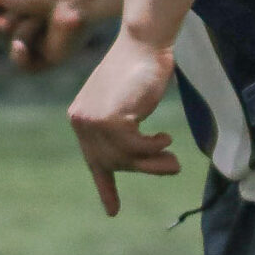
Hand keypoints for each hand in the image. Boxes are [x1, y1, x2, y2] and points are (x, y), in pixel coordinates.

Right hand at [0, 0, 118, 71]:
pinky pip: (25, 66)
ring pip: (11, 46)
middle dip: (2, 25)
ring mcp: (39, 41)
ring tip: (37, 18)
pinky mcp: (50, 57)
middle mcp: (28, 23)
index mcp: (18, 5)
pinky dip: (19, 56)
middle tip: (14, 15)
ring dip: (20, 30)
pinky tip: (20, 46)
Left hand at [67, 28, 178, 214]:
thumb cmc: (142, 69)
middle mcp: (81, 121)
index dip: (106, 187)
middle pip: (113, 162)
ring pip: (125, 158)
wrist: (143, 43)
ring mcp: (92, 121)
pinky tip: (166, 137)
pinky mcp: (109, 119)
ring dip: (153, 161)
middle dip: (144, 169)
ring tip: (174, 158)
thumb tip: (139, 162)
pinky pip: (136, 148)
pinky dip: (154, 147)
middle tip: (173, 166)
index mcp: (81, 118)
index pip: (94, 159)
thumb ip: (127, 132)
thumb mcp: (128, 105)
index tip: (113, 212)